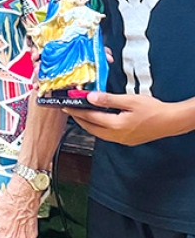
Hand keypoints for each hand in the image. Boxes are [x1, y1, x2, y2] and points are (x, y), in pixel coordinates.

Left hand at [66, 92, 185, 145]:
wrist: (171, 121)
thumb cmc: (154, 110)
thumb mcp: (130, 100)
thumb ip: (108, 99)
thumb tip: (91, 97)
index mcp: (115, 125)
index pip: (89, 117)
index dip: (76, 111)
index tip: (66, 106)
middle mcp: (116, 135)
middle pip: (90, 128)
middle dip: (78, 119)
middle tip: (70, 111)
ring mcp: (121, 140)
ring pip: (98, 133)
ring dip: (88, 124)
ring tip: (81, 115)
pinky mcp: (126, 140)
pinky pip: (106, 135)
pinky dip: (98, 128)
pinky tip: (98, 121)